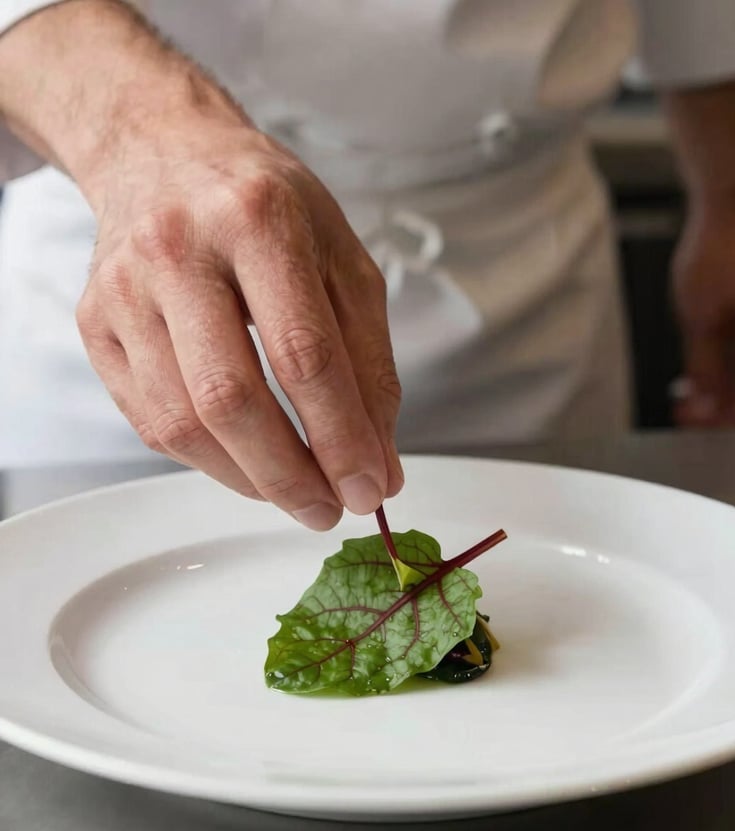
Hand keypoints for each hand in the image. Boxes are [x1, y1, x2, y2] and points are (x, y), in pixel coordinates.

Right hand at [77, 110, 402, 529]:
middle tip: (330, 509)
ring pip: (182, 422)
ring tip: (295, 493)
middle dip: (290, 475)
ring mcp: (124, 290)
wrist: (164, 155)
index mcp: (257, 219)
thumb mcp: (342, 262)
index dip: (341, 436)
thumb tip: (378, 462)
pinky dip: (207, 460)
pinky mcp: (95, 324)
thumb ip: (369, 363)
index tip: (370, 487)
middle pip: (231, 397)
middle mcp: (178, 250)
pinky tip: (246, 462)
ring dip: (248, 479)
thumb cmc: (266, 208)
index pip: (304, 353)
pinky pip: (151, 421)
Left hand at [672, 204, 734, 426]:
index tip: (706, 429)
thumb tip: (706, 404)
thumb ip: (705, 365)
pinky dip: (728, 376)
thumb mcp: (698, 316)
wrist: (728, 212)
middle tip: (689, 418)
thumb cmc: (717, 251)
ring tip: (689, 403)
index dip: (730, 417)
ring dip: (724, 396)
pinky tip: (701, 383)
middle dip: (723, 411)